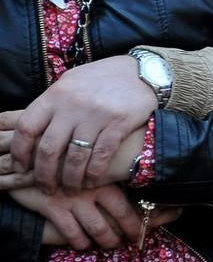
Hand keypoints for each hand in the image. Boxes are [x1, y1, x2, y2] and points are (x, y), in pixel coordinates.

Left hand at [3, 55, 154, 193]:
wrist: (143, 71)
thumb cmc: (103, 78)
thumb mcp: (72, 82)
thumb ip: (53, 103)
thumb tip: (34, 130)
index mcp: (56, 94)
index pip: (27, 127)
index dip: (20, 152)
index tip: (21, 167)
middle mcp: (73, 105)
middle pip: (49, 148)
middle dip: (45, 175)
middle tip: (47, 188)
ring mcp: (97, 115)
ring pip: (75, 157)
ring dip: (71, 179)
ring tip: (70, 190)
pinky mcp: (119, 123)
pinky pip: (101, 155)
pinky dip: (94, 173)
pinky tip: (90, 181)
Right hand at [9, 184, 178, 250]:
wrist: (28, 164)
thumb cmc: (67, 167)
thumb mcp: (93, 169)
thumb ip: (115, 178)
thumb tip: (147, 191)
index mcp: (109, 176)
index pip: (140, 196)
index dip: (159, 208)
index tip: (177, 212)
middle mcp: (95, 187)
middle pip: (123, 214)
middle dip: (135, 230)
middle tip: (139, 238)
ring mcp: (75, 199)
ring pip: (99, 229)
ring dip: (108, 241)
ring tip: (113, 244)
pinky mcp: (55, 208)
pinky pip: (73, 233)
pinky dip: (81, 242)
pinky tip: (85, 245)